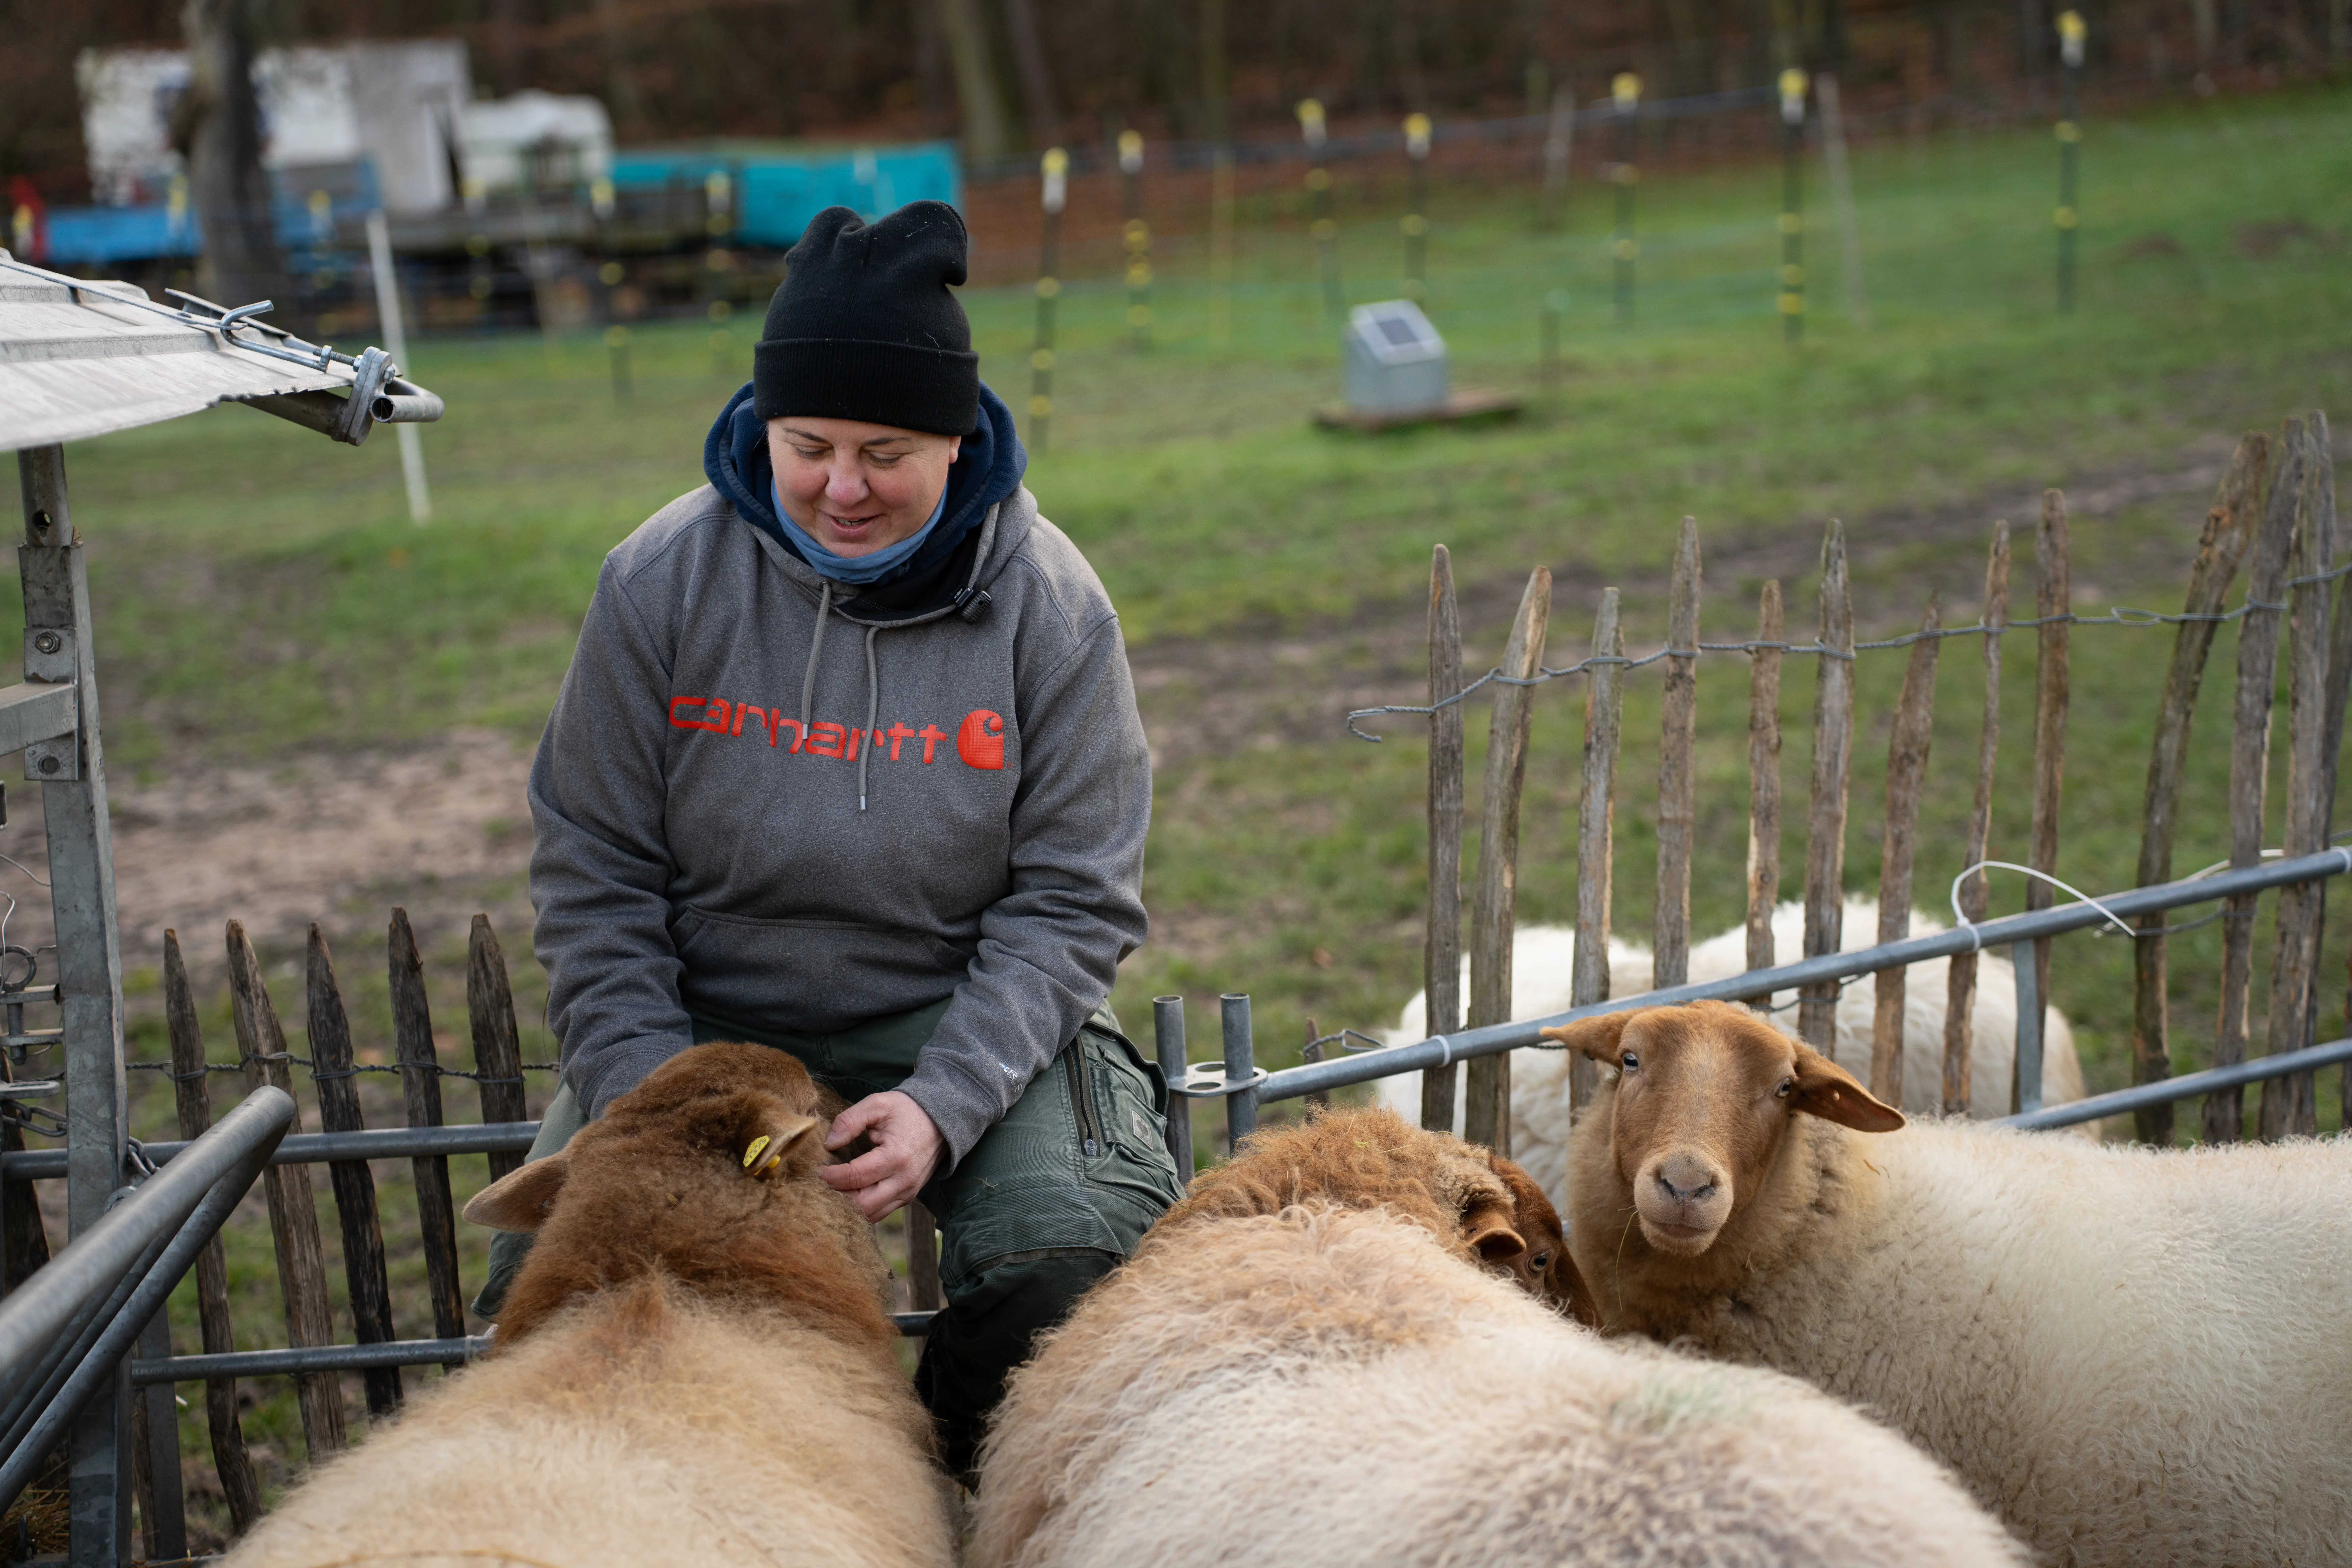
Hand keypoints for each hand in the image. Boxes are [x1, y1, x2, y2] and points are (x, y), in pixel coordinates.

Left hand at [820, 1090, 943, 1221]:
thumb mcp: (877, 1104)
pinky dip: (862, 1209)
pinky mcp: (908, 1196)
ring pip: (871, 1214)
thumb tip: (829, 1143)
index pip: (856, 1177)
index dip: (832, 1177)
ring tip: (832, 1193)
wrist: (941, 1120)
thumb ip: (850, 1120)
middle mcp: (904, 1180)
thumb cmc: (907, 1110)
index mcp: (896, 1156)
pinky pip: (880, 1212)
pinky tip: (849, 1196)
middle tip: (820, 1186)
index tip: (817, 1171)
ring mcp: (908, 1191)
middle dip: (837, 1197)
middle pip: (862, 1204)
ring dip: (848, 1207)